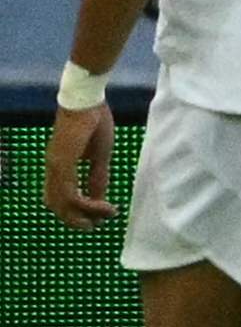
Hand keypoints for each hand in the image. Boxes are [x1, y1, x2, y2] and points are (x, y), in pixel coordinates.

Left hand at [41, 96, 114, 226]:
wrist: (87, 100)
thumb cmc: (94, 122)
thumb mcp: (99, 154)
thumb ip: (97, 176)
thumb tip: (99, 198)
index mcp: (59, 165)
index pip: (59, 196)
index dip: (75, 210)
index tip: (99, 214)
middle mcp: (52, 168)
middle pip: (56, 205)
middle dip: (75, 219)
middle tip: (94, 226)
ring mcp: (55, 166)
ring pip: (62, 203)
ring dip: (80, 215)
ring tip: (100, 220)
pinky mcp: (63, 163)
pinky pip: (70, 193)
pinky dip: (85, 204)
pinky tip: (100, 206)